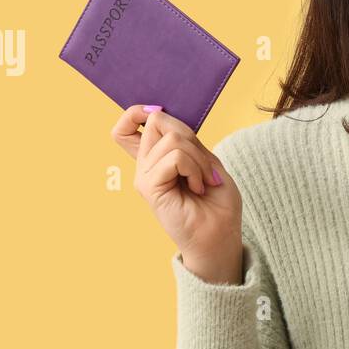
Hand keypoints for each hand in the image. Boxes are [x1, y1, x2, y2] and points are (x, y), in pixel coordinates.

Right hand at [110, 105, 243, 283]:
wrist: (221, 236)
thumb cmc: (217, 202)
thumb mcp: (205, 159)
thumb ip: (184, 138)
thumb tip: (158, 113)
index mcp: (157, 158)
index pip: (127, 126)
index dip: (138, 112)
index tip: (160, 114)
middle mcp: (146, 165)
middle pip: (156, 121)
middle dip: (190, 136)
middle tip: (204, 165)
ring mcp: (145, 176)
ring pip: (172, 139)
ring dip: (199, 159)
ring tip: (204, 181)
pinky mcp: (149, 188)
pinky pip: (175, 158)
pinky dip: (195, 169)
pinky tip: (198, 187)